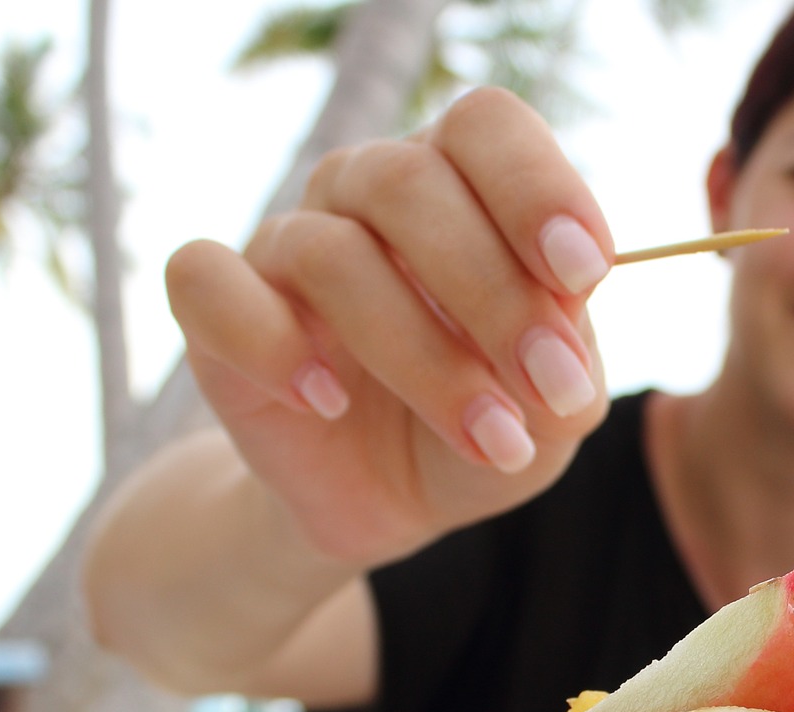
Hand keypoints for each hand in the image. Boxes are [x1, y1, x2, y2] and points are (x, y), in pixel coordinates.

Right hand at [165, 87, 614, 566]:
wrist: (395, 504)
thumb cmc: (487, 426)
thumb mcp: (555, 407)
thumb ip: (571, 354)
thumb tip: (561, 315)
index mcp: (461, 183)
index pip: (485, 126)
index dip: (534, 186)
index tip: (584, 272)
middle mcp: (367, 191)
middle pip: (410, 182)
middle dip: (494, 293)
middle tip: (550, 387)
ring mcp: (287, 245)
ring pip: (331, 254)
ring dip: (422, 356)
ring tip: (489, 438)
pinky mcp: (217, 312)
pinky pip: (209, 286)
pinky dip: (271, 344)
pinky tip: (327, 403)